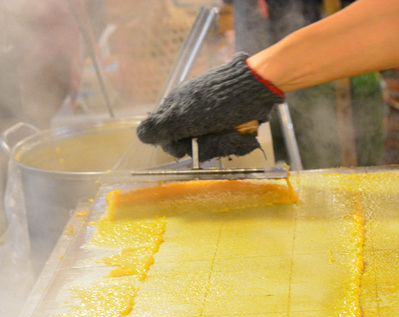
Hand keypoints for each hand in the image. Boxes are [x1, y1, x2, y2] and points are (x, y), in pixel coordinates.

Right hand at [137, 53, 283, 159]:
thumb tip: (141, 135)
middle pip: (193, 146)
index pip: (168, 140)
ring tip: (234, 133)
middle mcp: (192, 114)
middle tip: (216, 135)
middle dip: (207, 146)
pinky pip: (230, 141)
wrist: (257, 87)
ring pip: (213, 147)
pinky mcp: (231, 122)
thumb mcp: (185, 116)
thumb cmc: (219, 102)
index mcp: (176, 109)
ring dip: (224, 144)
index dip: (178, 147)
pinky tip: (242, 134)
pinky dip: (237, 141)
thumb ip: (161, 127)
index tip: (188, 145)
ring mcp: (213, 119)